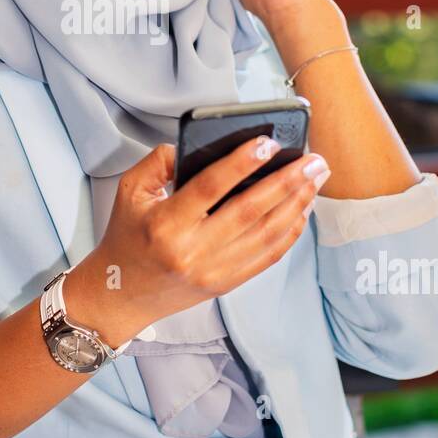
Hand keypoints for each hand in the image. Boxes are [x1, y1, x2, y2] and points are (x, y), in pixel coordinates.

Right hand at [65, 137, 330, 344]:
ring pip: (266, 235)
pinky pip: (267, 257)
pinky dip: (290, 233)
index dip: (241, 164)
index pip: (210, 188)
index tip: (268, 143)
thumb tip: (197, 145)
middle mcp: (192, 251)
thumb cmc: (126, 237)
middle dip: (287, 183)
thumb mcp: (129, 191)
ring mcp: (213, 271)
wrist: (121, 294)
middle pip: (249, 212)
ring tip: (316, 179)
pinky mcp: (226, 283)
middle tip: (314, 160)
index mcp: (166, 224)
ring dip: (297, 205)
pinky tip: (302, 210)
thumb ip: (159, 162)